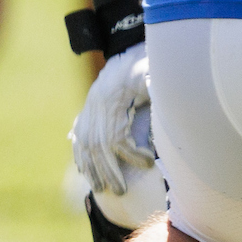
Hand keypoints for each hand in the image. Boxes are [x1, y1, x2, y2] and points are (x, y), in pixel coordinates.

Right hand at [70, 44, 152, 198]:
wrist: (130, 51)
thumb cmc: (147, 65)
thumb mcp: (155, 72)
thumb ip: (158, 88)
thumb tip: (163, 99)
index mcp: (112, 99)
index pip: (115, 136)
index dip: (131, 154)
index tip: (149, 163)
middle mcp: (95, 106)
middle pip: (97, 146)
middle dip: (108, 170)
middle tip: (120, 190)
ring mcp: (88, 108)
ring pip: (84, 144)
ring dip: (92, 169)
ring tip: (102, 189)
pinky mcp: (87, 111)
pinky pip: (78, 138)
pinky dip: (80, 156)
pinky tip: (85, 172)